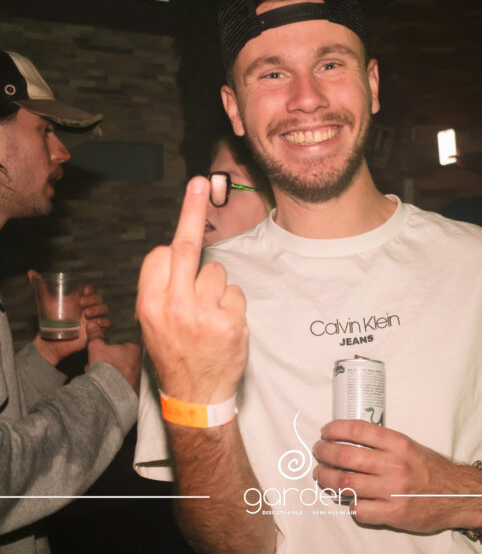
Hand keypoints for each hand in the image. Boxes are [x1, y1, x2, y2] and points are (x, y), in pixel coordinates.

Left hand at [30, 270, 109, 365]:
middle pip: (99, 299)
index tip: (84, 291)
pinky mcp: (95, 330)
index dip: (90, 289)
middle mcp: (88, 308)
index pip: (91, 290)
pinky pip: (105, 325)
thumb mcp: (45, 301)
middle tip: (81, 304)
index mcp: (79, 299)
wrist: (51, 340)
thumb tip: (31, 272)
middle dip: (93, 300)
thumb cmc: (49, 321)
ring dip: (98, 310)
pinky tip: (91, 324)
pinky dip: (101, 323)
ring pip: (104, 310)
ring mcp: (92, 319)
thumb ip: (39, 287)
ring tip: (86, 315)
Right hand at [88, 338, 141, 394]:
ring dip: (104, 370)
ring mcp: (137, 375)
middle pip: (117, 357)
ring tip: (94, 373)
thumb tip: (92, 324)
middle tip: (94, 363)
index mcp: (135, 348)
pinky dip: (108, 381)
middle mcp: (140, 361)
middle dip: (103, 360)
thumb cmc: (106, 367)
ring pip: (116, 369)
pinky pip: (117, 381)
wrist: (110, 394)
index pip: (121, 342)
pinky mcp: (132, 388)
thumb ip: (95, 335)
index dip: (107, 346)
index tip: (100, 350)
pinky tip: (99, 383)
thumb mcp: (96, 347)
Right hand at [136, 177, 248, 403]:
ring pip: (217, 271)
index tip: (186, 204)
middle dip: (191, 209)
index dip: (174, 245)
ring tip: (209, 314)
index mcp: (149, 303)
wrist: (195, 396)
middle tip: (199, 182)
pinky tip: (224, 323)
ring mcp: (204, 312)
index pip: (161, 253)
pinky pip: (235, 291)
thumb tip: (177, 250)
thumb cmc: (175, 354)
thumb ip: (162, 287)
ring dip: (217, 286)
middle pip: (186, 247)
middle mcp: (174, 305)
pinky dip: (232, 302)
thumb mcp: (152, 323)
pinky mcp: (230, 319)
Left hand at [313, 420, 481, 532]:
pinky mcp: (394, 513)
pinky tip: (346, 497)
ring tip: (321, 474)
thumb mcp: (407, 444)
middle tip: (318, 452)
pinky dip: (348, 503)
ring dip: (326, 478)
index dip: (335, 429)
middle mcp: (394, 465)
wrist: (458, 494)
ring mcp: (393, 491)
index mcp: (397, 443)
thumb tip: (346, 437)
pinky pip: (359, 509)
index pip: (357, 430)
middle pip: (345, 457)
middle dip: (324, 453)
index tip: (325, 431)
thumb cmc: (428, 467)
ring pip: (346, 483)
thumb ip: (380, 441)